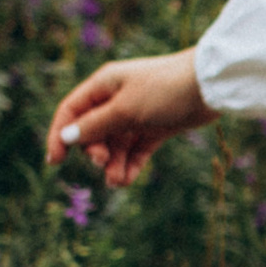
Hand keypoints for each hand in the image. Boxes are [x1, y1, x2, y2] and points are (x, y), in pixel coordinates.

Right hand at [44, 49, 208, 187]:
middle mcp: (117, 99)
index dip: (59, 135)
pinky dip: (130, 164)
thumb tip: (66, 138)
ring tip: (118, 181)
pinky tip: (126, 180)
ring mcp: (137, 114)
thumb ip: (95, 125)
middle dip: (94, 151)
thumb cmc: (164, 91)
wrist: (210, 87)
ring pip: (116, 144)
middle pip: (92, 131)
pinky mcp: (156, 126)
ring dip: (113, 164)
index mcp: (104, 85)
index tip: (55, 162)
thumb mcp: (125, 110)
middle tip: (103, 162)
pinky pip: (136, 149)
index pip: (71, 111)